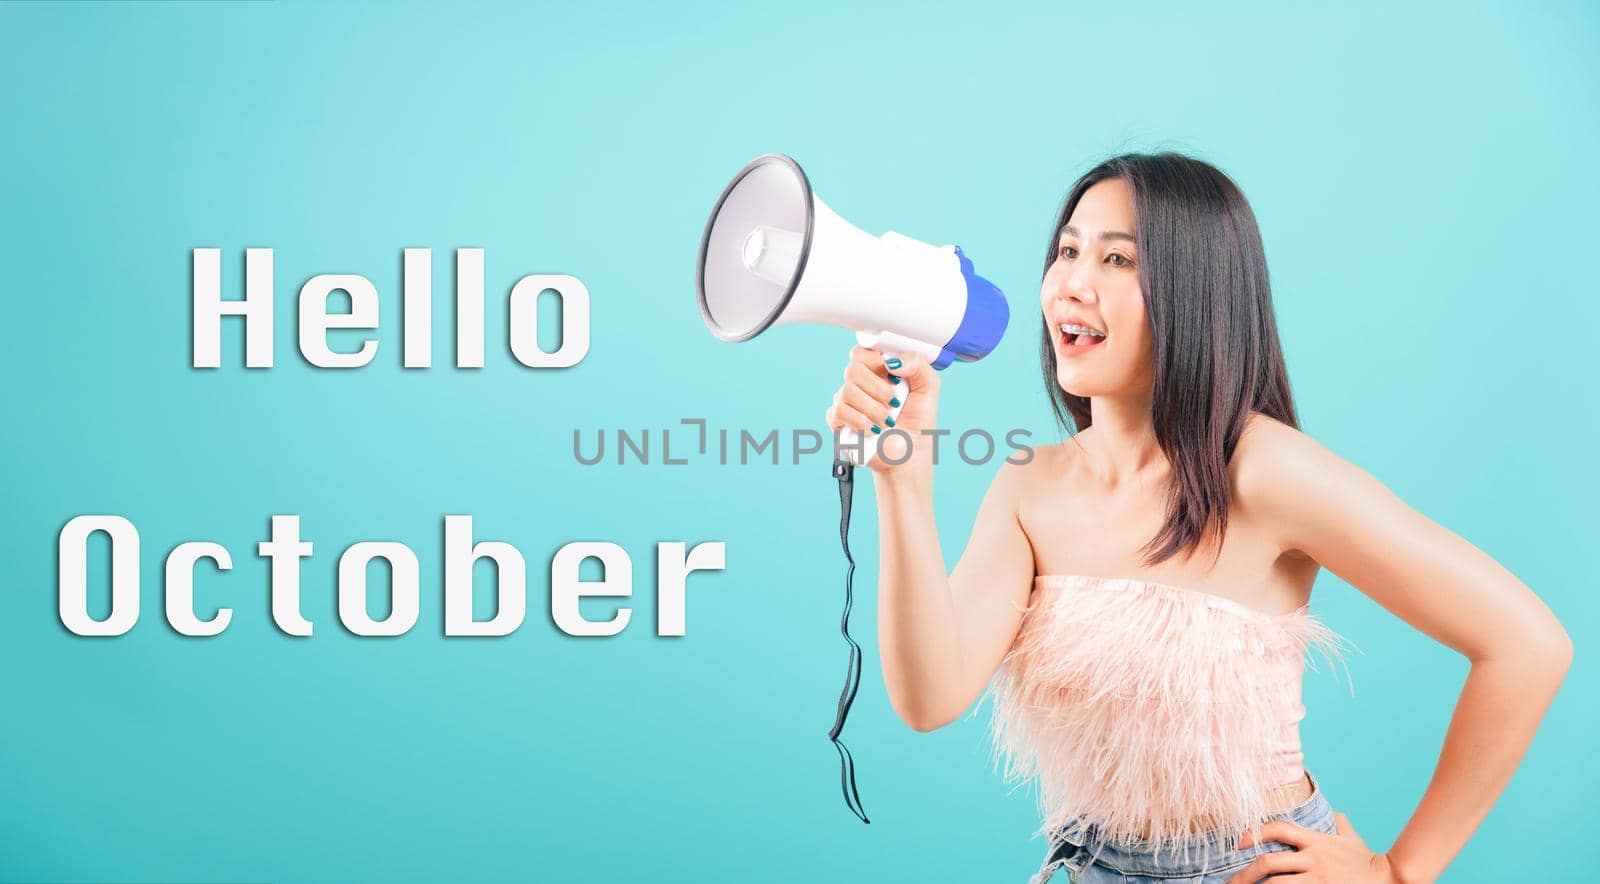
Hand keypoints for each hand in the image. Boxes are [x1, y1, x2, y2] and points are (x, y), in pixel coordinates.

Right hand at [824, 346, 939, 473]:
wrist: (910, 455)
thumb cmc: (918, 422)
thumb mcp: (929, 387)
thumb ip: (917, 363)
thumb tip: (892, 361)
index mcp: (878, 371)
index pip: (861, 351)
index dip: (873, 359)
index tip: (891, 373)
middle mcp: (860, 384)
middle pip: (852, 369)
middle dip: (878, 388)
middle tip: (894, 402)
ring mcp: (847, 402)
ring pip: (847, 391)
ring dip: (873, 409)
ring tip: (886, 421)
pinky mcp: (838, 422)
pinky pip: (838, 411)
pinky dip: (860, 421)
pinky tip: (872, 429)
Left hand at [1225, 812, 1404, 883]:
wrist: (1390, 879)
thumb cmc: (1367, 862)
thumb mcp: (1352, 840)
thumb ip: (1342, 826)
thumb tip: (1338, 814)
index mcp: (1315, 840)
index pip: (1278, 828)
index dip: (1254, 832)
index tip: (1237, 842)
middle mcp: (1313, 858)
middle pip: (1269, 861)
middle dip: (1246, 873)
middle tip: (1232, 882)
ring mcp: (1318, 878)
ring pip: (1277, 883)